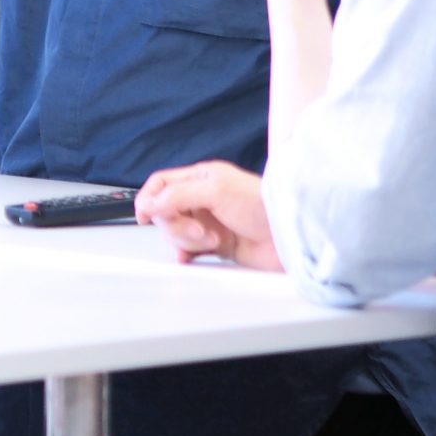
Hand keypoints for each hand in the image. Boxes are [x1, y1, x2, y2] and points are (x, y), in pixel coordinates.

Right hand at [136, 161, 280, 270]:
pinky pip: (190, 251)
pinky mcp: (218, 245)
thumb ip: (178, 195)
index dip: (148, 198)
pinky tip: (190, 257)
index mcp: (200, 178)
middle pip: (166, 212)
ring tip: (213, 240)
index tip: (144, 215)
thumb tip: (149, 203)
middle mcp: (202, 200)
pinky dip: (186, 254)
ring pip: (177, 233)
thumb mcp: (215, 190)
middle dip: (178, 225)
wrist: (290, 235)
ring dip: (190, 240)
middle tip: (200, 230)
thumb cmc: (263, 205)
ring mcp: (209, 223)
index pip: (161, 184)